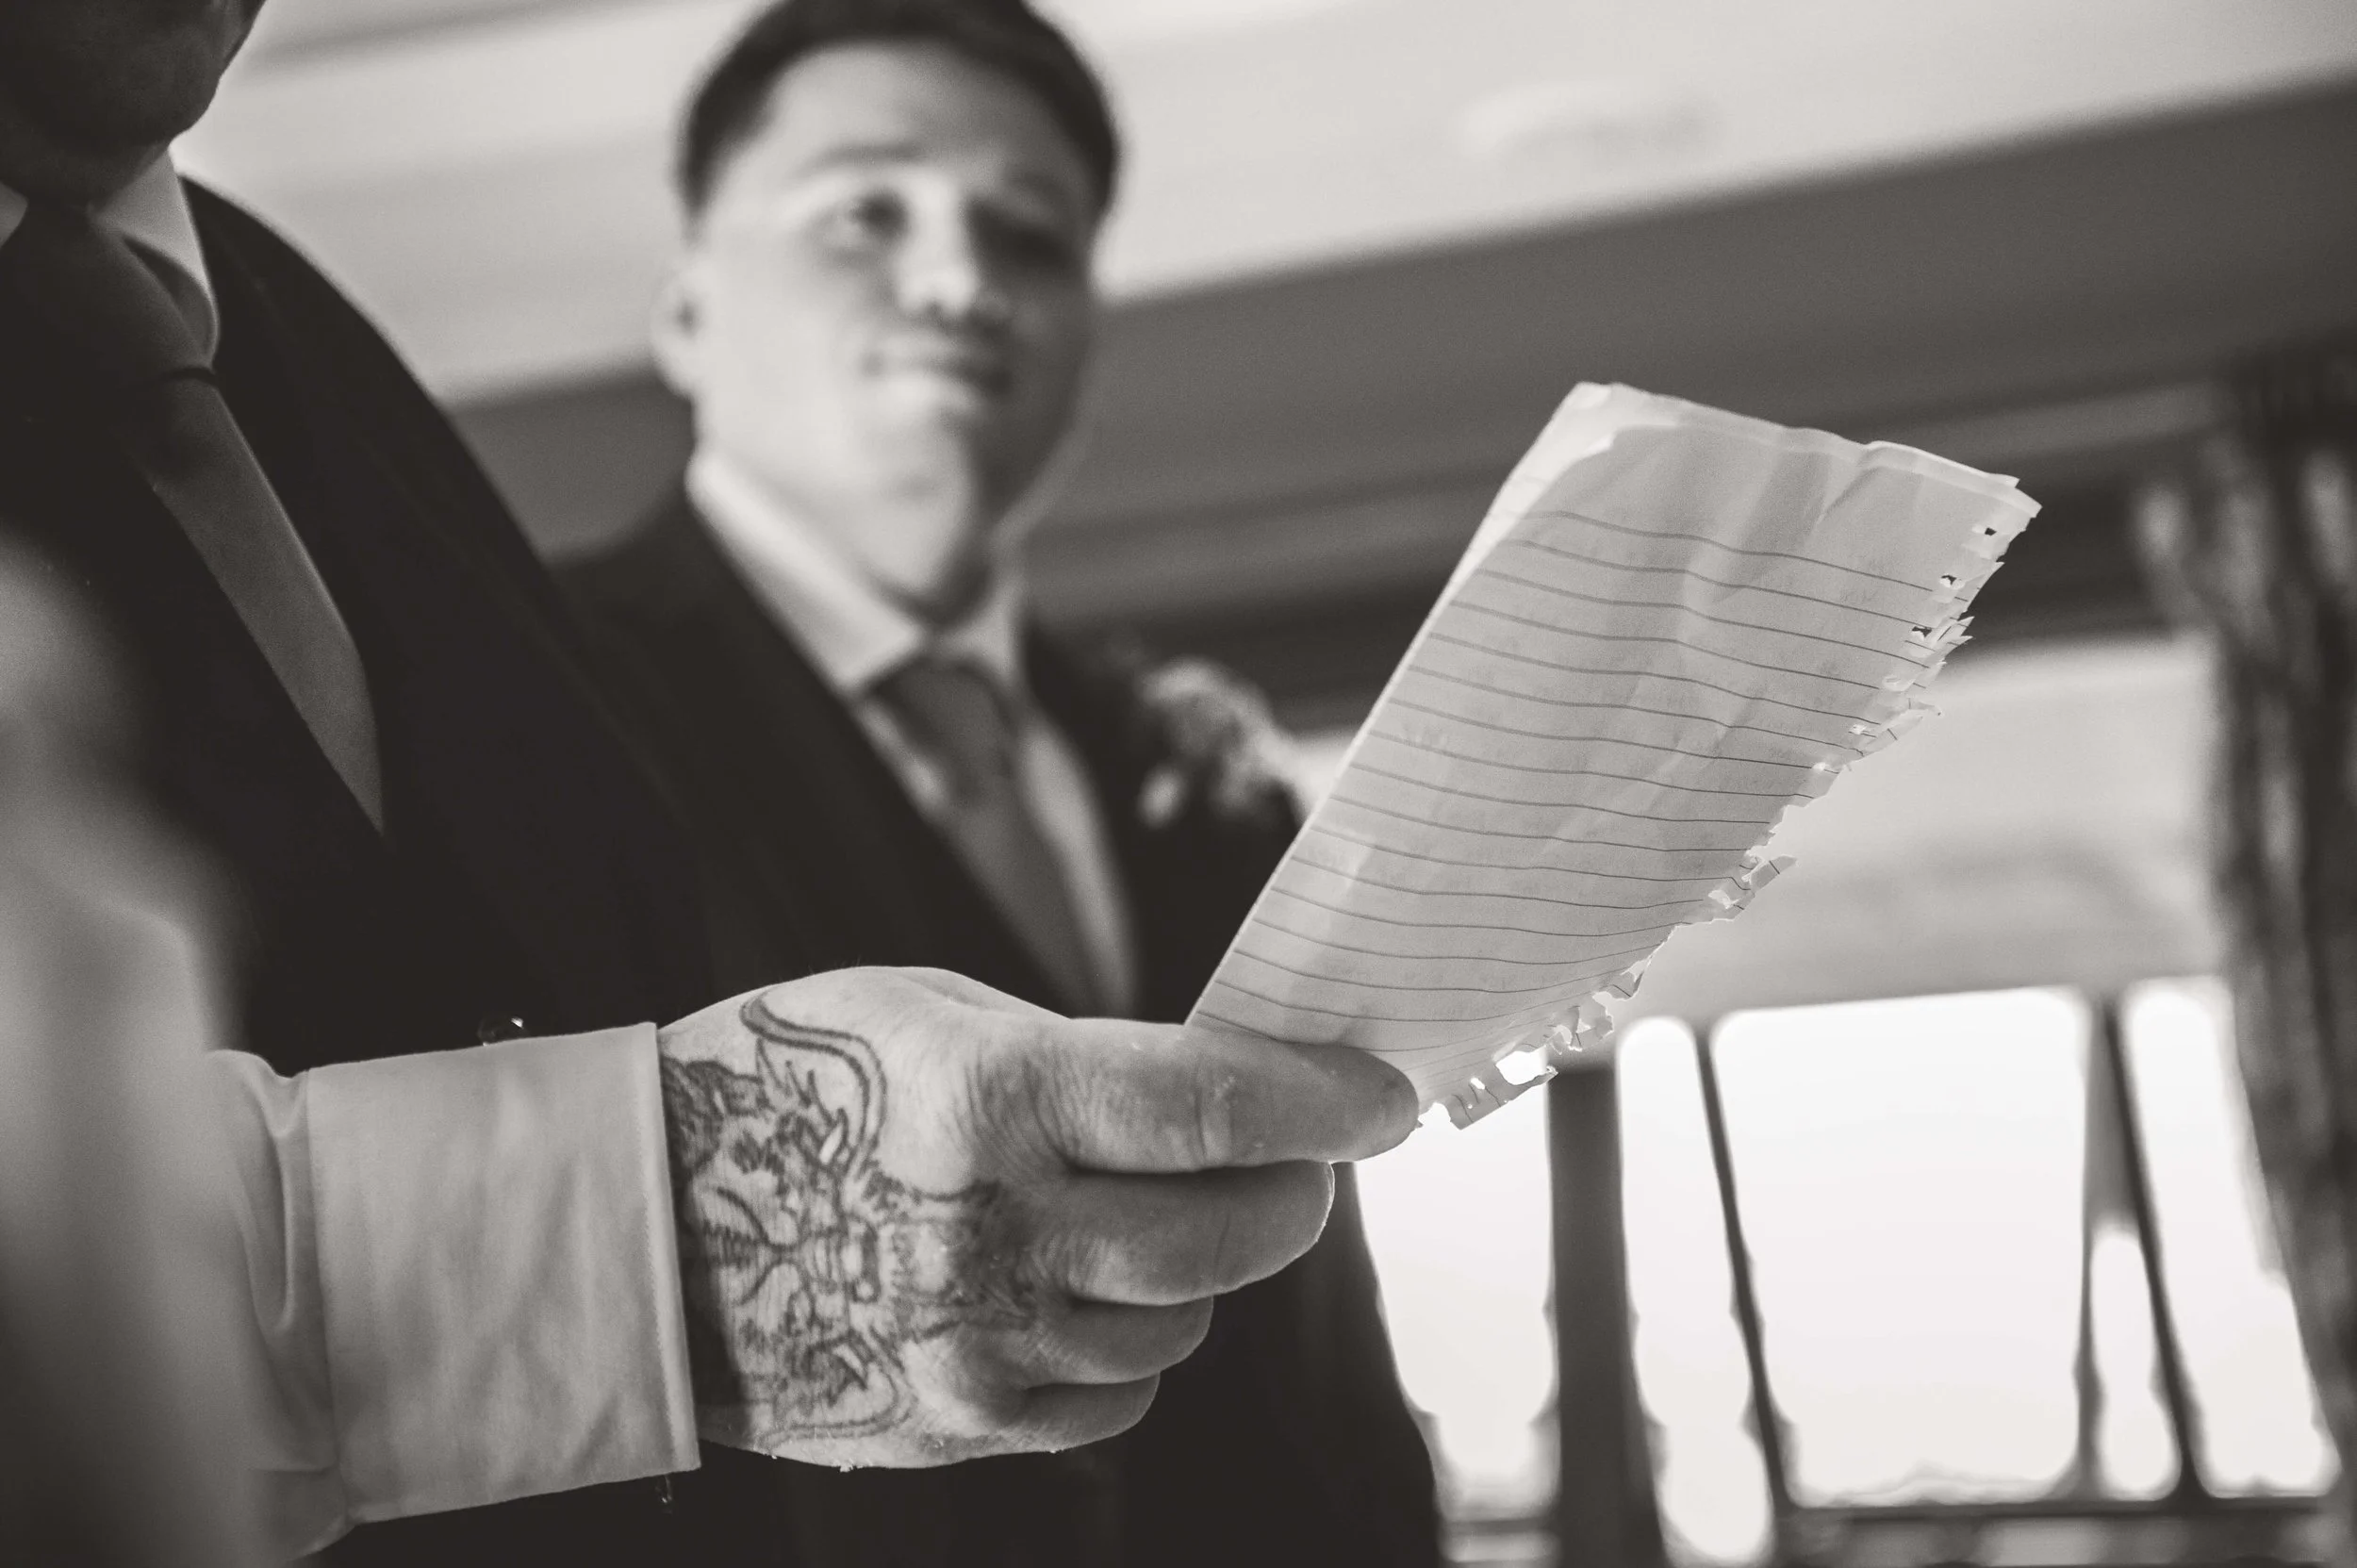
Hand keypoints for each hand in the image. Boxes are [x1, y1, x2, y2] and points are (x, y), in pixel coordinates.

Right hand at [655, 966, 1416, 1466]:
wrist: (636, 1226)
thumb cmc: (792, 1080)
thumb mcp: (935, 1013)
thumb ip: (1083, 1060)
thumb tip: (1233, 1101)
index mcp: (993, 1100)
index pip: (1215, 1107)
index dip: (1325, 1103)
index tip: (1383, 1097)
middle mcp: (997, 1235)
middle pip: (1227, 1235)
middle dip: (1293, 1191)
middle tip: (1295, 1157)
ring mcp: (979, 1349)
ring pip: (1183, 1324)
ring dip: (1198, 1268)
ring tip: (1136, 1212)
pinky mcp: (961, 1425)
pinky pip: (1118, 1393)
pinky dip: (1126, 1339)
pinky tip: (1070, 1286)